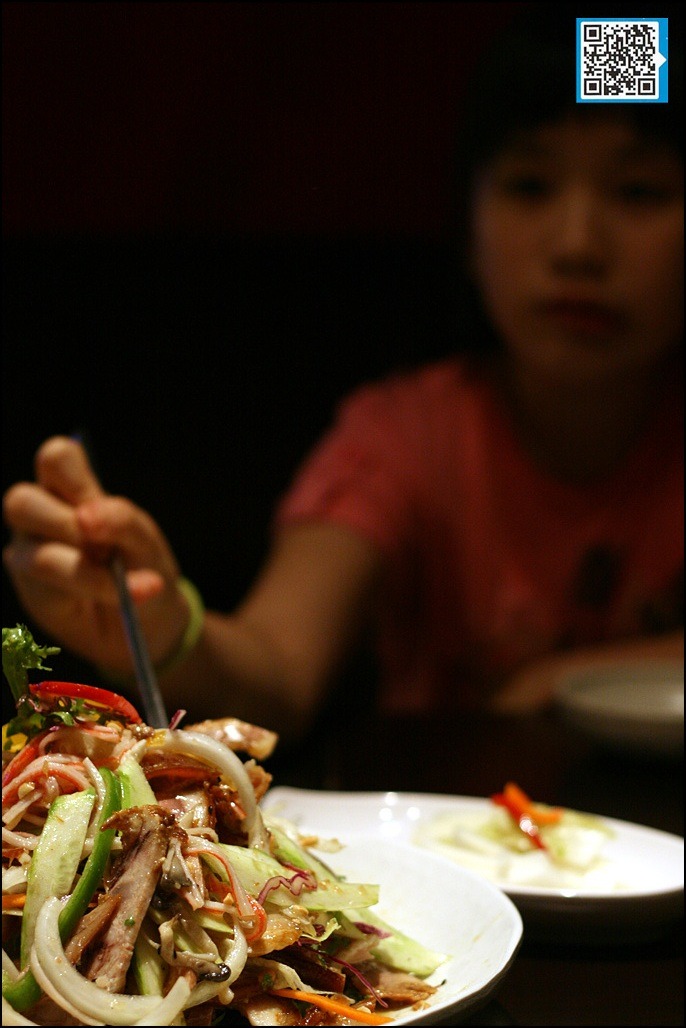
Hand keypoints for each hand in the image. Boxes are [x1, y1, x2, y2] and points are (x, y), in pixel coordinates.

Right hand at [3, 436, 187, 672]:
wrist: (146, 619)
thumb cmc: (142, 565)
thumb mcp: (145, 540)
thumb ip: (120, 520)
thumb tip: (84, 517)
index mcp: (70, 490)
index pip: (56, 458)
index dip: (73, 477)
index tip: (97, 505)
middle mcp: (40, 517)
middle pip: (20, 500)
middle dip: (67, 525)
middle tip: (105, 547)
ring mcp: (29, 554)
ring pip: (36, 553)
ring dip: (84, 568)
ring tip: (121, 579)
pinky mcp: (32, 591)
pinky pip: (50, 588)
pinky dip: (93, 589)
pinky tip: (121, 596)